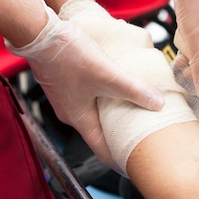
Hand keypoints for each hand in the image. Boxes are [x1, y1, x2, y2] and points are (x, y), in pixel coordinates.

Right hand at [5, 1, 164, 167]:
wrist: (40, 34)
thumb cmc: (68, 56)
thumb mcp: (107, 74)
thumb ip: (134, 89)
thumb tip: (159, 104)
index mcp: (79, 118)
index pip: (102, 149)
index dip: (120, 158)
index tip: (136, 165)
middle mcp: (70, 112)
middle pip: (99, 132)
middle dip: (119, 136)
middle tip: (141, 138)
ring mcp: (67, 97)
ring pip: (94, 113)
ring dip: (111, 116)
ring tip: (132, 114)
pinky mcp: (66, 82)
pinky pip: (88, 98)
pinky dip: (103, 99)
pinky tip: (115, 88)